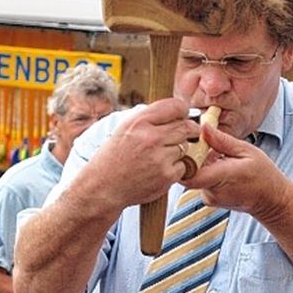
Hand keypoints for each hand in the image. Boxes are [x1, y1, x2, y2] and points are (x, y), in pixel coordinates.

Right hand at [85, 99, 200, 209]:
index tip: (183, 115)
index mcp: (139, 122)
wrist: (104, 186)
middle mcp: (151, 137)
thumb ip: (150, 119)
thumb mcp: (125, 128)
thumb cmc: (115, 156)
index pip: (175, 106)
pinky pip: (184, 166)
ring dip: (179, 150)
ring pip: (186, 146)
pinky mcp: (166, 175)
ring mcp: (160, 157)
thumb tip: (179, 112)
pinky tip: (160, 169)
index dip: (182, 110)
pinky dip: (176, 168)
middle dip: (189, 130)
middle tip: (187, 133)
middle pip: (186, 127)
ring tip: (162, 155)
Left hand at [183, 124, 292, 219]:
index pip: (188, 173)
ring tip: (218, 156)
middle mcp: (212, 191)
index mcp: (222, 177)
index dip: (183, 157)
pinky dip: (206, 171)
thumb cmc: (264, 176)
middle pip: (188, 172)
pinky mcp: (209, 199)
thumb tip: (204, 128)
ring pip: (193, 176)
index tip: (190, 144)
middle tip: (206, 145)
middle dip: (193, 156)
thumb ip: (221, 140)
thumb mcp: (246, 150)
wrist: (271, 199)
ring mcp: (210, 197)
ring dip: (201, 163)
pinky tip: (219, 166)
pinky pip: (200, 182)